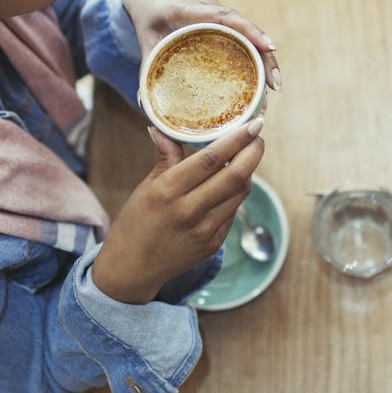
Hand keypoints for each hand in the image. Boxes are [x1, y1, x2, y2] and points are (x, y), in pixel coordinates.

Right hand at [92, 119, 265, 303]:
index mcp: (167, 191)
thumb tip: (163, 127)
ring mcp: (204, 231)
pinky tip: (232, 181)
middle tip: (259, 136)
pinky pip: (234, 210)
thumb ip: (165, 156)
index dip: (237, 140)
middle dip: (253, 152)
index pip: (211, 160)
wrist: (133, 268)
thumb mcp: (146, 186)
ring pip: (240, 192)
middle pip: (235, 176)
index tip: (253, 124)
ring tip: (246, 154)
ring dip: (248, 170)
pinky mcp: (214, 243)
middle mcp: (188, 211)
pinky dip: (236, 192)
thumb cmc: (137, 222)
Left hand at [123, 0, 280, 90]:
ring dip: (265, 56)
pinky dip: (257, 52)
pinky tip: (266, 74)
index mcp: (187, 9)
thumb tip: (149, 104)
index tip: (267, 48)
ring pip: (249, 32)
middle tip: (275, 84)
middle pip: (244, 27)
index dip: (248, 30)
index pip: (223, 16)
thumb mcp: (145, 41)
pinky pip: (245, 34)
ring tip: (275, 85)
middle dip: (264, 54)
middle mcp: (209, 7)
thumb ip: (147, 68)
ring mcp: (219, 12)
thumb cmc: (148, 18)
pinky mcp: (224, 20)